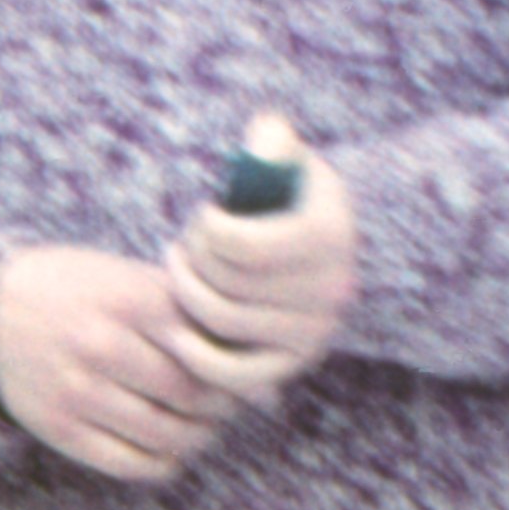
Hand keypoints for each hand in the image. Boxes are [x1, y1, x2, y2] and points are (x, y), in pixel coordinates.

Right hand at [0, 244, 239, 482]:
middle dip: (220, 407)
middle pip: (190, 396)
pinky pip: (131, 465)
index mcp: (125, 299)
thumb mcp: (124, 278)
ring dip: (196, 438)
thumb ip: (186, 318)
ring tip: (198, 425)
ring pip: (165, 436)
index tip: (245, 376)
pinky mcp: (60, 430)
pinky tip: (166, 448)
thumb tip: (262, 382)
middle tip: (224, 404)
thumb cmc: (73, 289)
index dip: (236, 371)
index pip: (206, 349)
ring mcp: (77, 391)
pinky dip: (163, 464)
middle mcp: (101, 345)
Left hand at [164, 113, 357, 403]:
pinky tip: (176, 330)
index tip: (205, 213)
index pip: (242, 244)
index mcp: (330, 235)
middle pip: (227, 283)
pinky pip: (235, 375)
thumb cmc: (286, 195)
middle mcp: (332, 290)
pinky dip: (198, 357)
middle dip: (194, 257)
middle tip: (187, 243)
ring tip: (180, 268)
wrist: (314, 246)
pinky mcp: (292, 365)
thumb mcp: (288, 159)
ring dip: (188, 292)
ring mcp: (315, 332)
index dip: (206, 227)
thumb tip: (267, 134)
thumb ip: (274, 142)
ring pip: (223, 321)